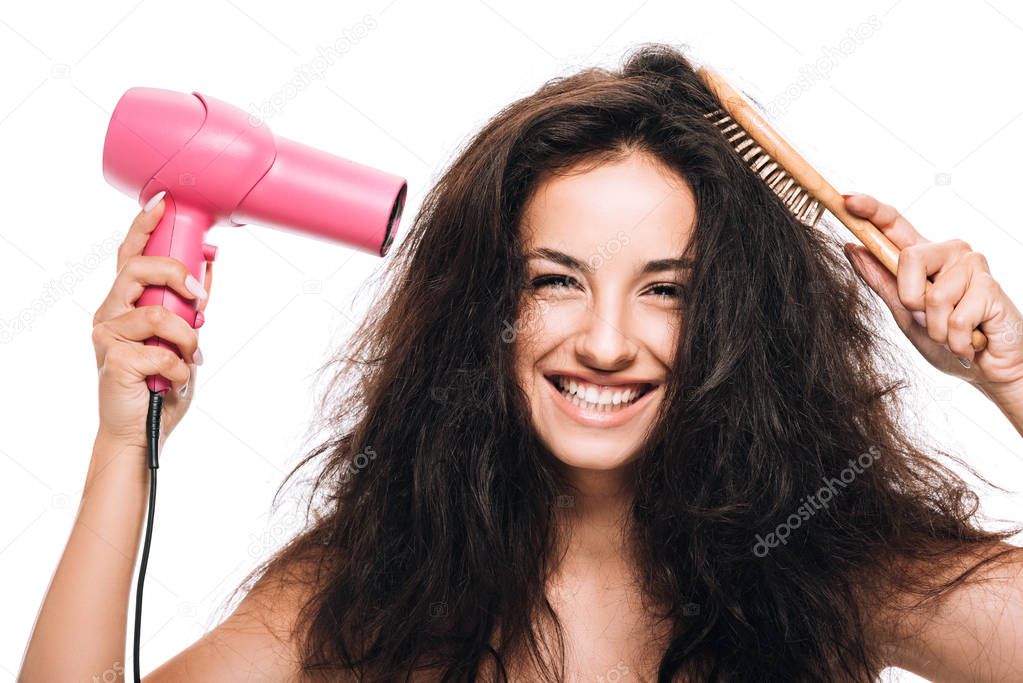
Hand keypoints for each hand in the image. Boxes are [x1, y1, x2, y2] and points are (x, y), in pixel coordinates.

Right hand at [91, 197, 211, 451]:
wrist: (142, 431)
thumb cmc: (159, 383)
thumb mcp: (183, 338)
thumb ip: (191, 306)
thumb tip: (210, 266)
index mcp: (125, 303)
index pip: (130, 254)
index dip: (144, 226)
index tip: (163, 202)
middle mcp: (110, 313)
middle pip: (138, 269)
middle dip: (176, 275)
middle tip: (200, 301)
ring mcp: (107, 335)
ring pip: (158, 314)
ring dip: (187, 338)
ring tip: (191, 357)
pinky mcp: (114, 359)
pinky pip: (163, 352)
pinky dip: (181, 369)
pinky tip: (174, 382)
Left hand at [841, 193, 1022, 394]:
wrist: (987, 369)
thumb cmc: (946, 338)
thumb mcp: (903, 312)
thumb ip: (881, 280)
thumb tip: (852, 248)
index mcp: (924, 256)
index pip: (895, 224)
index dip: (872, 210)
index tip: (848, 200)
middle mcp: (949, 253)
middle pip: (910, 257)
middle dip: (911, 299)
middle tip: (927, 317)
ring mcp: (972, 266)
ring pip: (932, 295)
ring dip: (936, 328)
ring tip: (952, 332)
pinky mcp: (991, 287)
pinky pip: (956, 318)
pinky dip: (956, 340)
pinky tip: (970, 340)